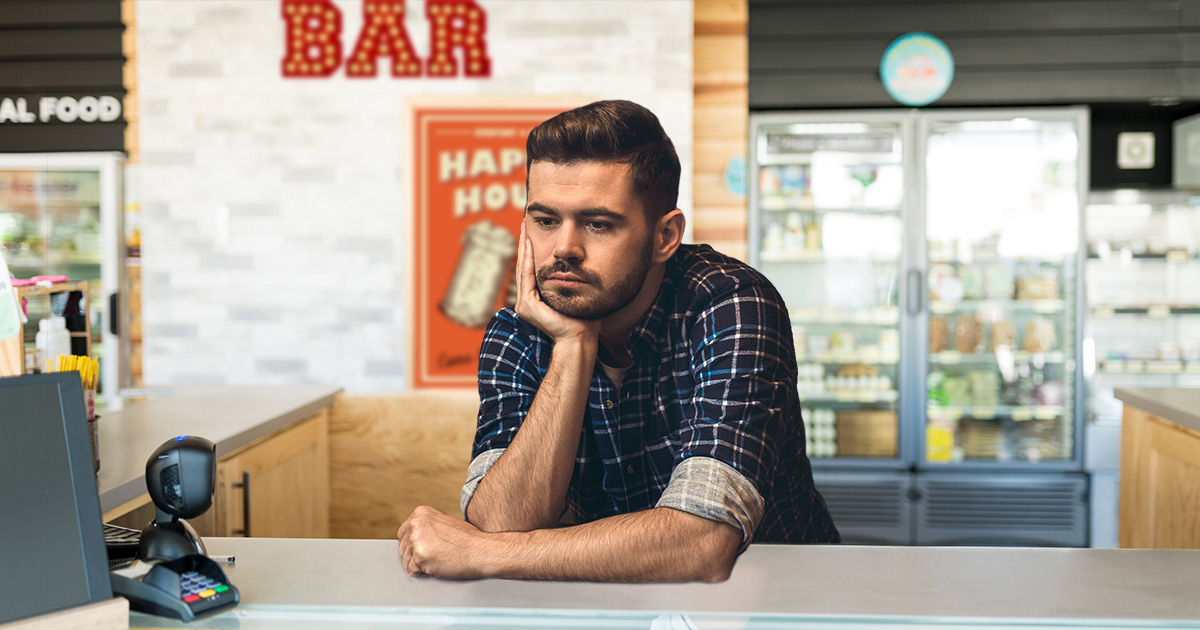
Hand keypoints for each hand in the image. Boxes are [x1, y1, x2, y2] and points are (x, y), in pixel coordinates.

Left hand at [397, 506, 489, 578]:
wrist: (481, 550)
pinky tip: (437, 566)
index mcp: (421, 513)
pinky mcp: (420, 557)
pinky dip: (423, 573)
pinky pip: (412, 570)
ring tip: (438, 560)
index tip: (422, 548)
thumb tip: (413, 539)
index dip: (412, 544)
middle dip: (414, 555)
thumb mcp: (444, 522)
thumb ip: (427, 527)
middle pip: (402, 547)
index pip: (403, 533)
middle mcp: (416, 524)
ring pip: (406, 560)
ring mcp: (416, 540)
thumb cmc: (468, 539)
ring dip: (418, 565)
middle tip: (433, 556)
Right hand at [514, 221, 599, 345]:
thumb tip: (584, 268)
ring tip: (524, 227)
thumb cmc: (584, 321)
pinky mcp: (527, 305)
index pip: (533, 270)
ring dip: (524, 246)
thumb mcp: (577, 294)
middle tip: (525, 223)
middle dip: (525, 243)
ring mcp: (525, 304)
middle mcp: (528, 302)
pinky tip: (528, 243)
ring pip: (524, 268)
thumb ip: (574, 281)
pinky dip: (527, 258)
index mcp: (537, 300)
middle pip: (526, 266)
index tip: (534, 233)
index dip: (533, 250)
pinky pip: (527, 275)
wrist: (581, 338)